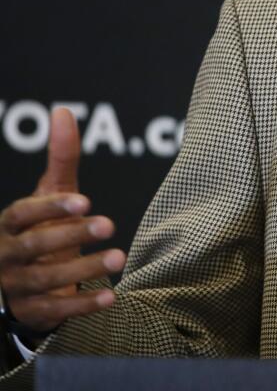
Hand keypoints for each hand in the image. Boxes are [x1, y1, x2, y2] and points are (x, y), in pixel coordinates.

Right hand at [0, 107, 125, 333]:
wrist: (23, 280)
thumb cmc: (40, 226)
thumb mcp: (49, 194)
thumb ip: (60, 158)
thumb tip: (64, 111)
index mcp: (9, 224)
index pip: (23, 214)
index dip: (51, 208)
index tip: (84, 201)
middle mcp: (8, 255)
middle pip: (35, 245)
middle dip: (71, 235)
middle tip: (110, 224)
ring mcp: (17, 286)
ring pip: (46, 279)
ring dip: (83, 269)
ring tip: (120, 257)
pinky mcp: (33, 310)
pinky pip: (56, 311)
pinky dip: (83, 304)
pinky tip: (111, 297)